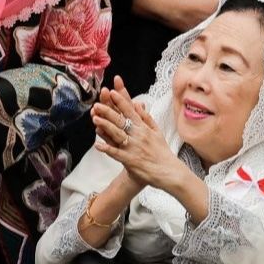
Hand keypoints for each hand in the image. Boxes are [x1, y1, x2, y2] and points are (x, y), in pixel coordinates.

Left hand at [89, 78, 187, 192]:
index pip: (130, 111)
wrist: (169, 172)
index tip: (112, 92)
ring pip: (117, 134)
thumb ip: (146, 118)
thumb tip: (138, 103)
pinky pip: (117, 153)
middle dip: (108, 111)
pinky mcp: (131, 160)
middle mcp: (139, 135)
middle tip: (97, 104)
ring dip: (105, 126)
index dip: (121, 101)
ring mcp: (134, 147)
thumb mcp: (156, 132)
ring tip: (95, 118)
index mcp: (144, 128)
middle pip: (121, 121)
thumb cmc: (162, 152)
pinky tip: (97, 145)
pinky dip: (107, 149)